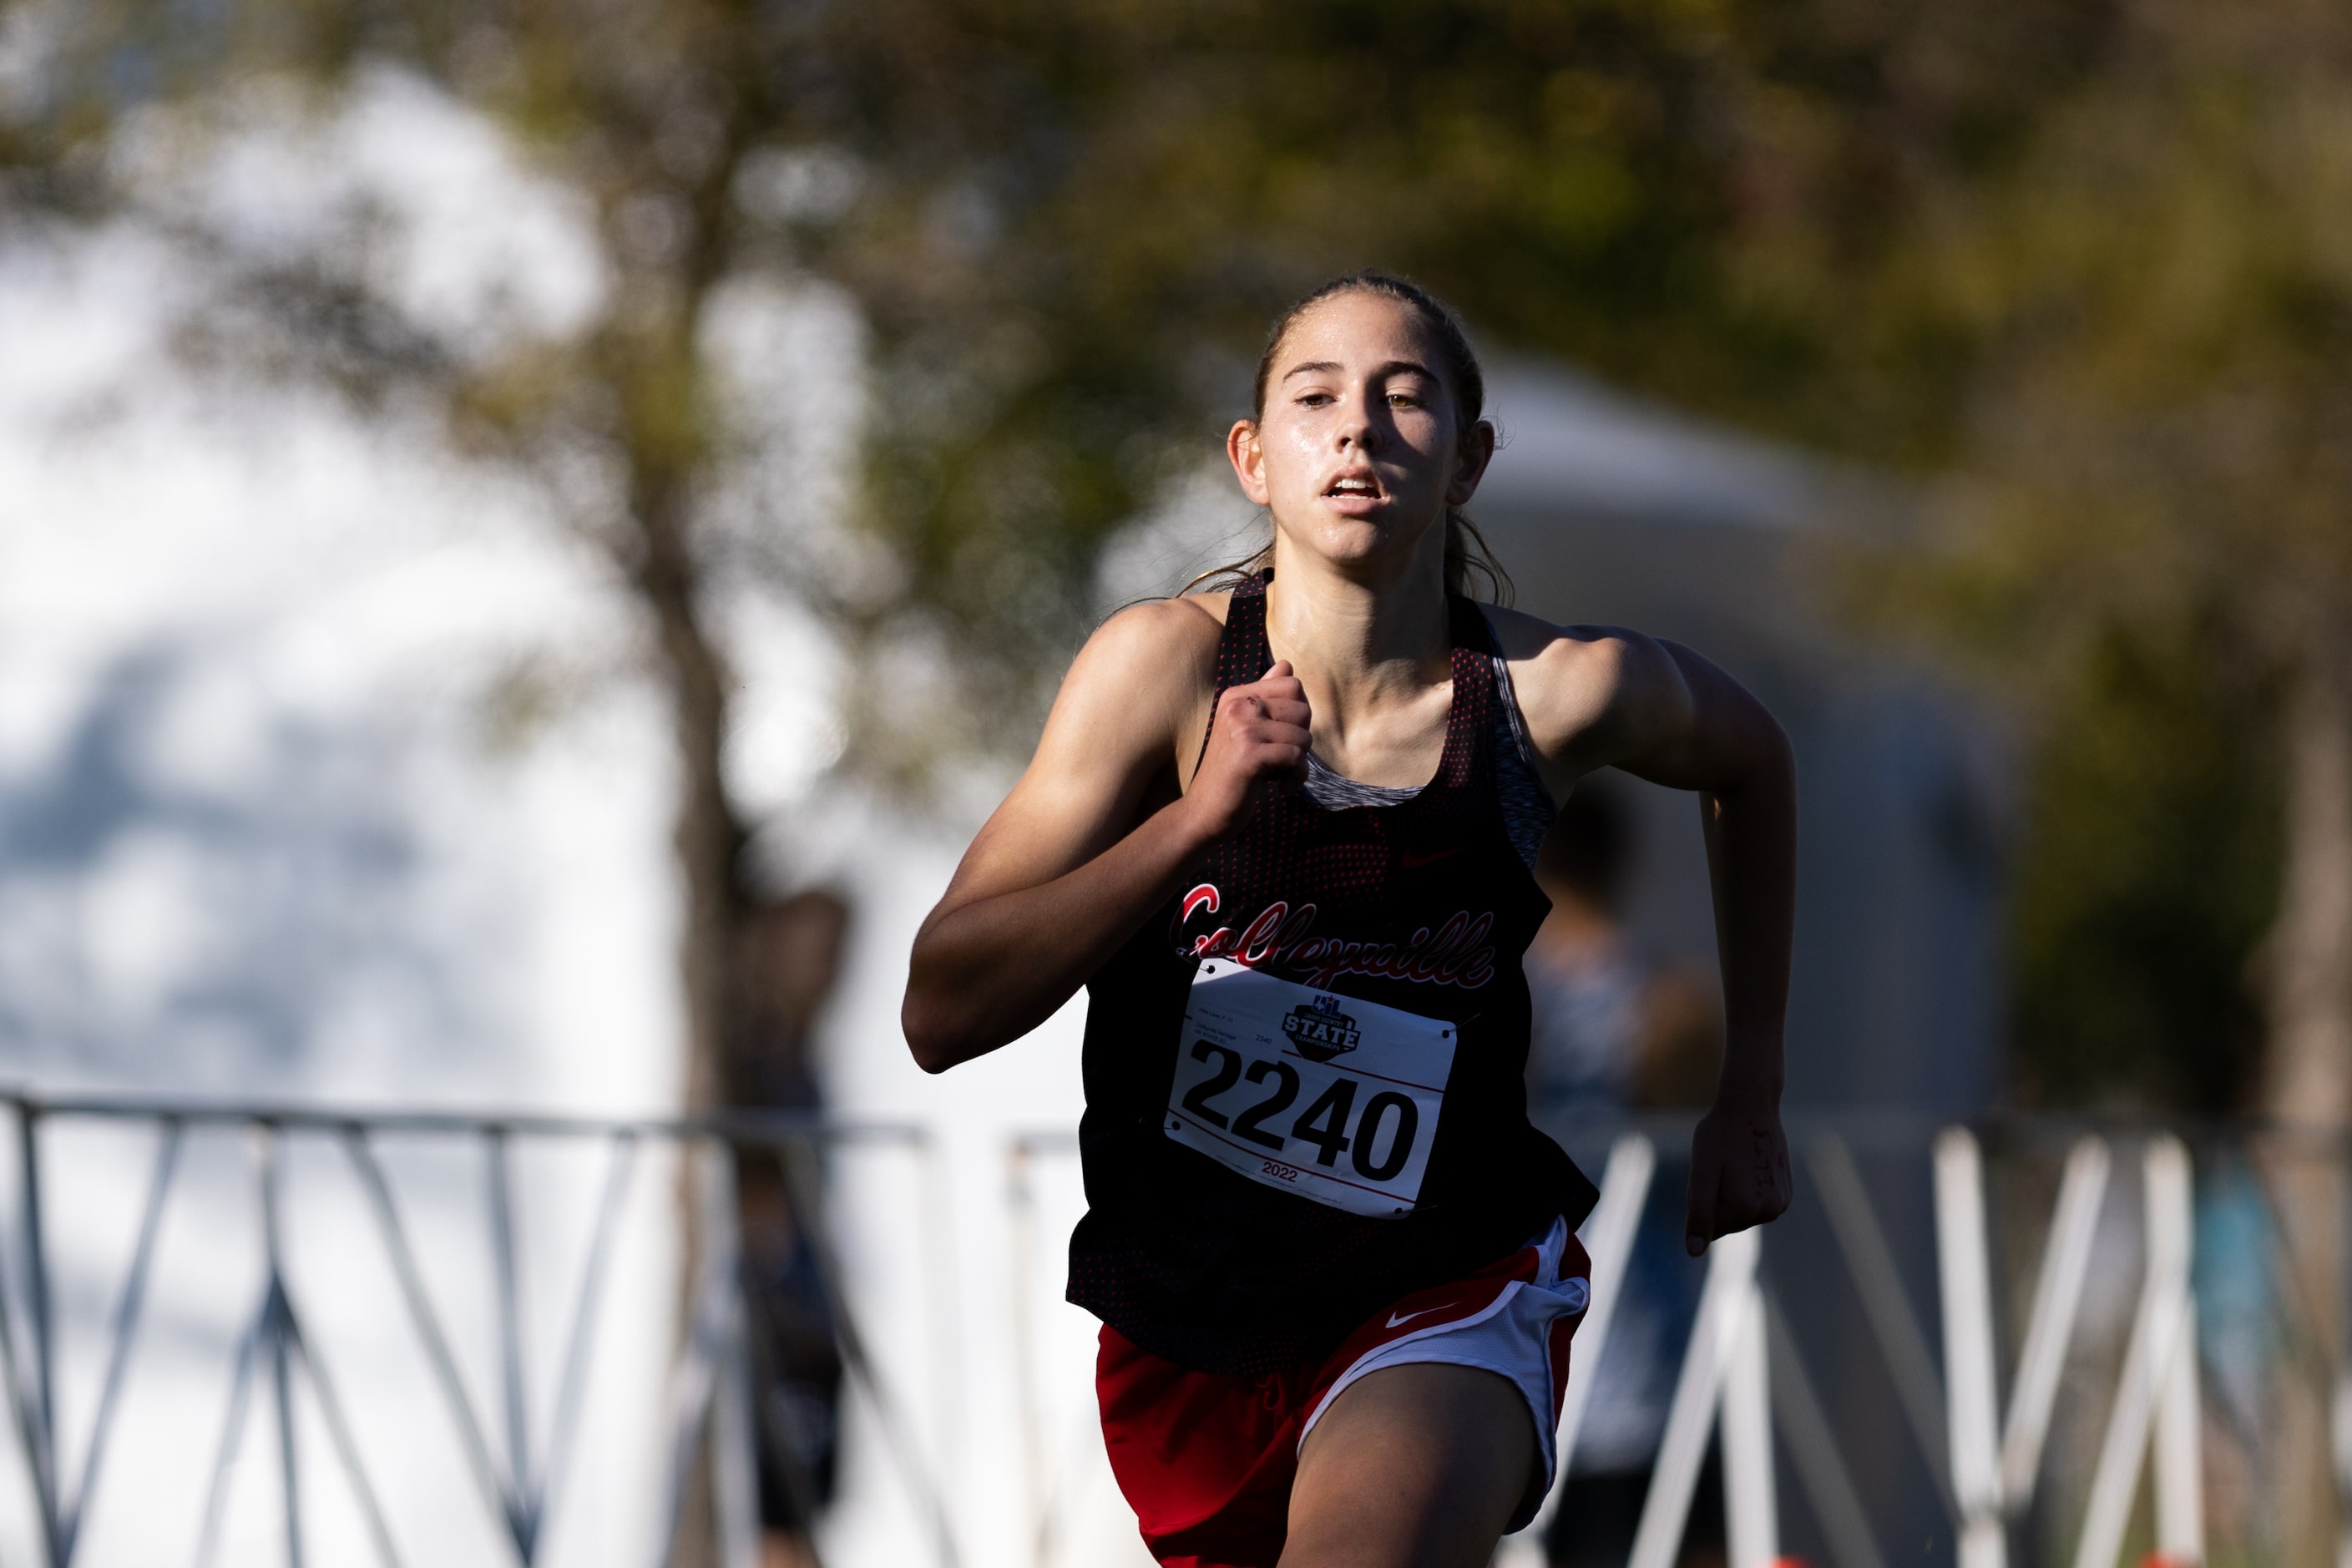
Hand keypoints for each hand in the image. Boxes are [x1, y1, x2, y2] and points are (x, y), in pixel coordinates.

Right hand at [1183, 662, 1311, 840]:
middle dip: (1301, 738)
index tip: (1282, 737)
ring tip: (1278, 774)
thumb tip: (1286, 664)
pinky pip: (1296, 758)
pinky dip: (1296, 777)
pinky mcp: (1248, 755)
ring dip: (1299, 763)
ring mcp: (1241, 729)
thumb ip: (1265, 696)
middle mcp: (1237, 706)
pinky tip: (1281, 788)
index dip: (1298, 713)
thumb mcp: (1245, 728)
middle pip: (1303, 709)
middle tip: (1280, 759)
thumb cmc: (1230, 772)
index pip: (1292, 684)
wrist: (1203, 812)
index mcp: (1236, 695)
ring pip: (1303, 737)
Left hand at [1683, 1092, 1790, 1255]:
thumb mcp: (1702, 1171)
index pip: (1709, 1225)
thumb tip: (1694, 1252)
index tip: (1709, 1171)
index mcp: (1745, 1208)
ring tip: (1735, 1163)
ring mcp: (1781, 1203)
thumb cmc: (1720, 1134)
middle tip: (1720, 1165)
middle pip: (1727, 1221)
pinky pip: (1756, 1203)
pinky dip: (1747, 1188)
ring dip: (1732, 1193)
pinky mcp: (1786, 1194)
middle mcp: (1769, 1211)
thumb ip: (1699, 1213)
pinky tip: (1748, 1164)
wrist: (1752, 1105)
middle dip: (1717, 1198)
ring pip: (1742, 1213)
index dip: (1701, 1198)